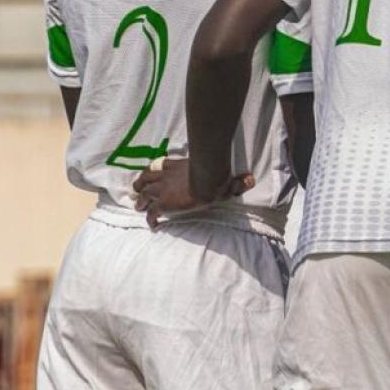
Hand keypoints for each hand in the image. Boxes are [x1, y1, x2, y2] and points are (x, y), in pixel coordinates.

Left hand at [133, 158, 253, 228]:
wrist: (206, 181)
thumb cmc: (215, 176)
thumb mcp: (224, 176)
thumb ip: (236, 180)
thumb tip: (251, 179)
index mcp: (178, 166)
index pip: (161, 166)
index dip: (154, 171)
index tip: (151, 175)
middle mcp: (167, 176)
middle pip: (147, 178)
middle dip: (141, 184)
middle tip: (138, 191)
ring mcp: (163, 189)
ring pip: (144, 193)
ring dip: (141, 199)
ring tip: (139, 206)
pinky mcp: (163, 203)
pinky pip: (152, 212)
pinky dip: (150, 218)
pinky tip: (151, 224)